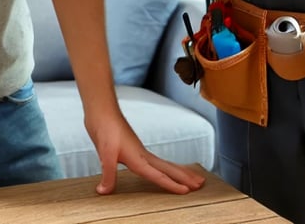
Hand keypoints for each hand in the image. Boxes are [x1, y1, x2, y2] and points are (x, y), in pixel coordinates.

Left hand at [85, 111, 205, 194]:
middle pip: (169, 168)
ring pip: (164, 165)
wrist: (103, 111)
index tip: (188, 191)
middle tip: (201, 183)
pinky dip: (165, 168)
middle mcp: (143, 155)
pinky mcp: (134, 150)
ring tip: (191, 177)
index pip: (159, 175)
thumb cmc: (105, 128)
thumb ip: (107, 174)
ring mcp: (140, 152)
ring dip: (178, 171)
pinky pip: (155, 163)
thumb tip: (104, 192)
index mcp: (139, 158)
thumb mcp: (105, 152)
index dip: (172, 184)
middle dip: (185, 176)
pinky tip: (164, 170)